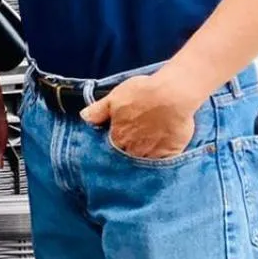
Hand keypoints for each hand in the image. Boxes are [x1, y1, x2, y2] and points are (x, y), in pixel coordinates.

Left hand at [80, 71, 202, 158]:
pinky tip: (160, 159)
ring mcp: (152, 154)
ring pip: (143, 164)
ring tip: (145, 152)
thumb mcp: (115, 97)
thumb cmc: (143, 93)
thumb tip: (84, 118)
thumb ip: (98, 111)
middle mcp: (133, 149)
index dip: (111, 146)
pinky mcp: (171, 154)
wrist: (173, 94)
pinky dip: (160, 165)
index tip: (114, 143)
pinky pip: (163, 166)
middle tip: (131, 147)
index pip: (110, 148)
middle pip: (127, 157)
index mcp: (118, 136)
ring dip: (142, 160)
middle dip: (126, 155)